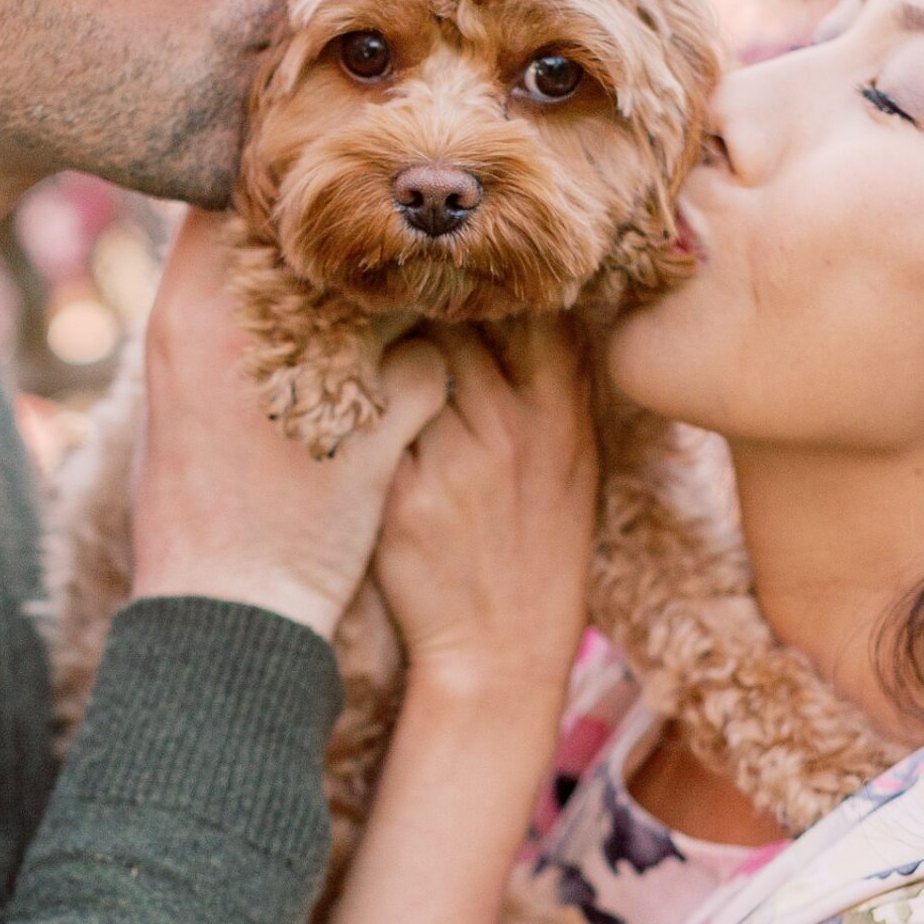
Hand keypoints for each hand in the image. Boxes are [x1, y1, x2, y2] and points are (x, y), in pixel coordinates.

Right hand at [131, 212, 448, 641]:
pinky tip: (421, 396)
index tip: (306, 204)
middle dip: (350, 234)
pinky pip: (427, 365)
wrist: (223, 616)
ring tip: (413, 307)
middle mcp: (245, 335)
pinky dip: (432, 375)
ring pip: (384, 290)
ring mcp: (313, 381)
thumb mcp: (173, 395)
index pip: (230, 201)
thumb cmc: (192, 509)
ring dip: (403, 298)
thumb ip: (202, 321)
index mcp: (183, 318)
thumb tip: (228, 261)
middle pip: (317, 229)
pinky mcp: (377, 437)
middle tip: (377, 240)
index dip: (276, 194)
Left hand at [374, 318, 596, 707]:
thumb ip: (550, 389)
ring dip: (387, 355)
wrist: (500, 646)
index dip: (491, 288)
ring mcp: (454, 459)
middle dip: (424, 312)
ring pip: (406, 365)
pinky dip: (360, 409)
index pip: (527, 312)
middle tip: (395, 303)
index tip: (463, 277)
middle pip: (454, 327)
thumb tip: (523, 309)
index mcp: (559, 417)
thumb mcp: (572, 466)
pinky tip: (350, 413)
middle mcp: (510, 429)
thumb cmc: (537, 550)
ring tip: (370, 354)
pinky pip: (373, 421)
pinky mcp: (402, 492)